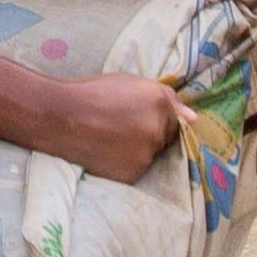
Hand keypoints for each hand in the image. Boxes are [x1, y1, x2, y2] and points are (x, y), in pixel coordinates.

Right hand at [29, 72, 193, 183]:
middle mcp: (158, 130)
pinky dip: (126, 163)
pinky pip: (137, 169)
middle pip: (165, 138)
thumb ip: (166, 98)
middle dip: (149, 134)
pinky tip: (106, 151)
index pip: (176, 120)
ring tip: (110, 138)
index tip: (137, 119)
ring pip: (151, 155)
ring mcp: (146, 154)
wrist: (61, 117)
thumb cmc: (94, 93)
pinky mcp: (133, 173)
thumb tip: (195, 119)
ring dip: (138, 149)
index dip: (156, 119)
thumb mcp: (131, 82)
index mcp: (160, 104)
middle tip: (120, 127)